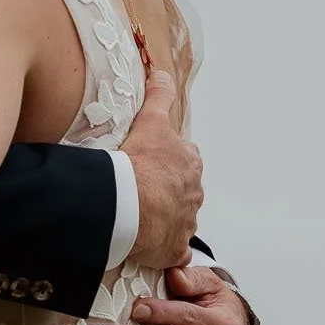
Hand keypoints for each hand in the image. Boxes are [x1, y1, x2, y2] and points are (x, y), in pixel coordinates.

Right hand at [121, 70, 201, 268]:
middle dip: (167, 191)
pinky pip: (173, 250)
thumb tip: (162, 73)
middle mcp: (194, 193)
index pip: (184, 159)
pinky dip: (165, 249)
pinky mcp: (175, 248)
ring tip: (139, 216)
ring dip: (163, 218)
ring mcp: (186, 223)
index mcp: (189, 164)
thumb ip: (158, 96)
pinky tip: (149, 245)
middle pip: (183, 190)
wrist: (130, 204)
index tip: (150, 164)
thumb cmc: (139, 163)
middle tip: (141, 189)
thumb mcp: (150, 121)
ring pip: (178, 219)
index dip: (166, 161)